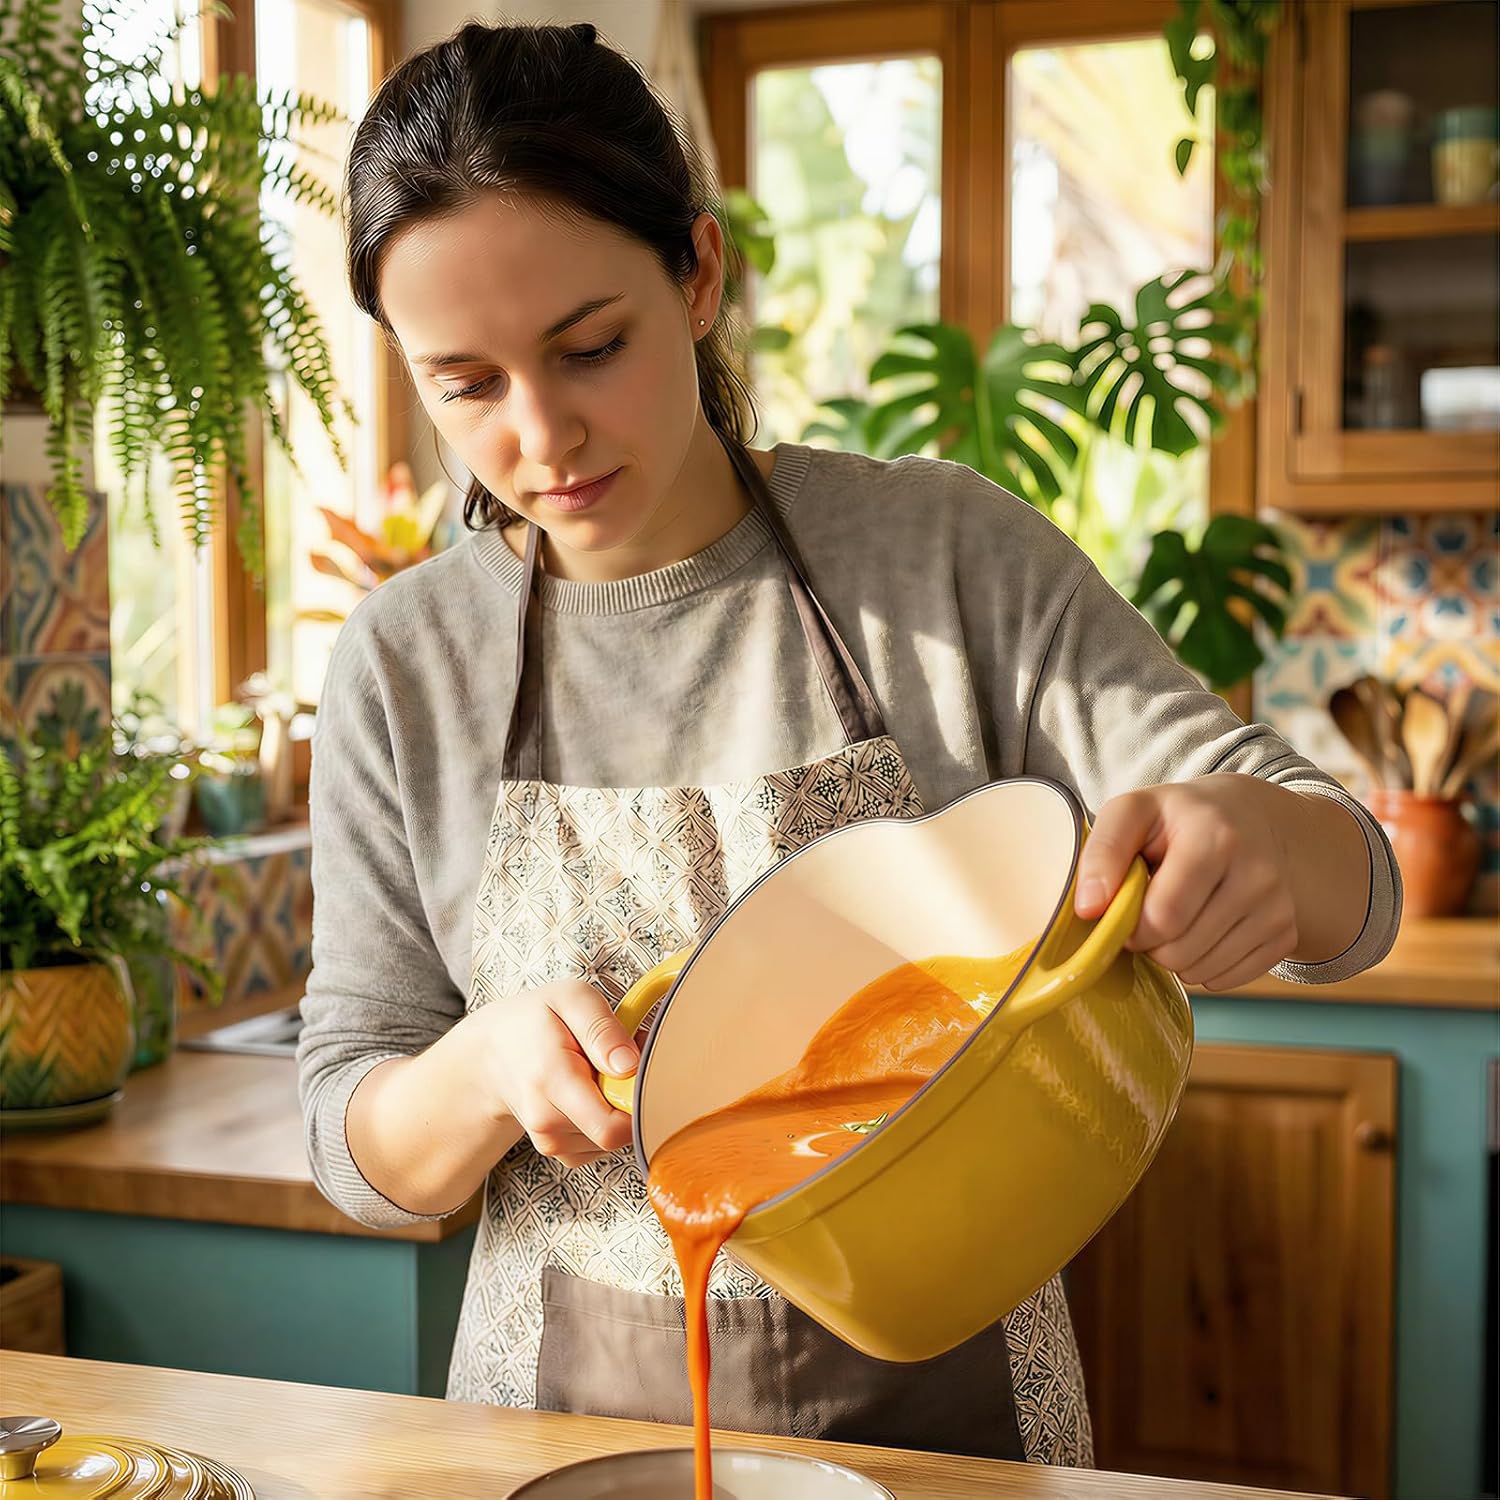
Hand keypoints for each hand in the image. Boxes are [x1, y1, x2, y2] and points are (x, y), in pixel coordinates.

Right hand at [470, 979, 639, 1168]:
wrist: (492, 1055)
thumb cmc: (532, 1023)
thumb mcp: (570, 999)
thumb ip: (603, 1029)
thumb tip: (630, 1065)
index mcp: (552, 1081)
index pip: (613, 1127)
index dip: (637, 1100)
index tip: (636, 1066)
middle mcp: (547, 1121)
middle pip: (619, 1133)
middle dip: (629, 1097)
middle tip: (618, 1061)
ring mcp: (552, 1141)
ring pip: (613, 1138)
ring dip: (616, 1106)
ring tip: (597, 1072)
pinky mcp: (560, 1150)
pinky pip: (602, 1142)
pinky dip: (604, 1117)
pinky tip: (590, 1091)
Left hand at [1073, 774, 1300, 990]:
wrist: (1252, 817)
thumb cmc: (1179, 818)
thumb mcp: (1134, 811)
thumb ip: (1102, 853)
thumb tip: (1087, 908)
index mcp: (1215, 836)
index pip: (1163, 917)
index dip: (1130, 926)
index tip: (1123, 909)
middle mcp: (1256, 873)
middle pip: (1180, 951)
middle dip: (1150, 943)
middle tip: (1149, 913)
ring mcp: (1277, 907)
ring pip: (1201, 971)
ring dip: (1173, 957)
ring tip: (1175, 919)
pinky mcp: (1286, 933)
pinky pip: (1227, 980)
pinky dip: (1202, 968)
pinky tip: (1201, 932)